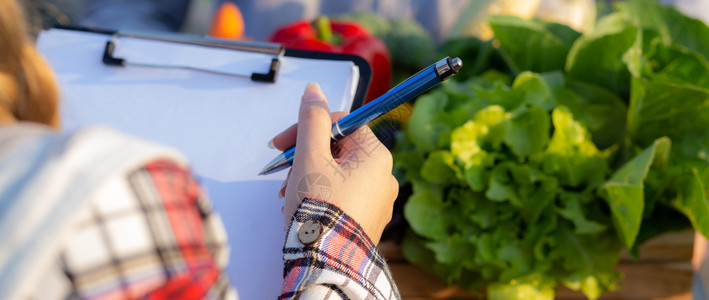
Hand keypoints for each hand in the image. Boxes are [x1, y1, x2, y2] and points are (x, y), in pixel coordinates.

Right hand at [270, 83, 397, 244]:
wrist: (327, 262)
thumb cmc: (319, 211)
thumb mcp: (309, 157)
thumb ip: (311, 121)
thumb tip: (315, 90)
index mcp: (375, 157)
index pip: (343, 123)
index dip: (310, 127)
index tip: (283, 141)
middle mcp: (383, 177)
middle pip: (339, 149)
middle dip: (306, 155)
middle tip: (283, 170)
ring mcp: (377, 201)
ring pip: (338, 173)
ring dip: (309, 176)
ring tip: (288, 193)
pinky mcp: (366, 220)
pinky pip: (342, 196)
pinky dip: (320, 195)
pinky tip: (301, 206)